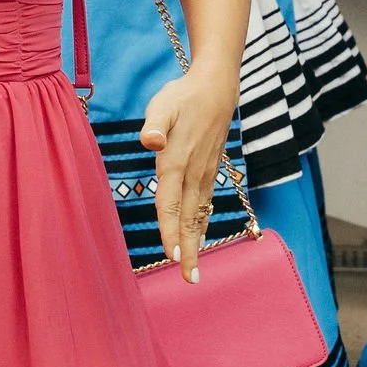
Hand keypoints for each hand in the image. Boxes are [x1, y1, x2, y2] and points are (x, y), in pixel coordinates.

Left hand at [139, 67, 234, 282]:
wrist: (216, 88)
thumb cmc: (182, 96)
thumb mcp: (163, 104)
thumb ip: (155, 125)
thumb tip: (150, 140)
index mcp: (176, 161)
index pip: (171, 202)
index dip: (171, 230)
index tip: (172, 256)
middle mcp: (192, 172)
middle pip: (188, 217)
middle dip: (188, 249)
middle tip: (189, 279)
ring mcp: (204, 173)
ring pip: (199, 214)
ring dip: (197, 243)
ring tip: (195, 270)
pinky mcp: (209, 171)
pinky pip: (205, 204)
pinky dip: (202, 225)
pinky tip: (201, 238)